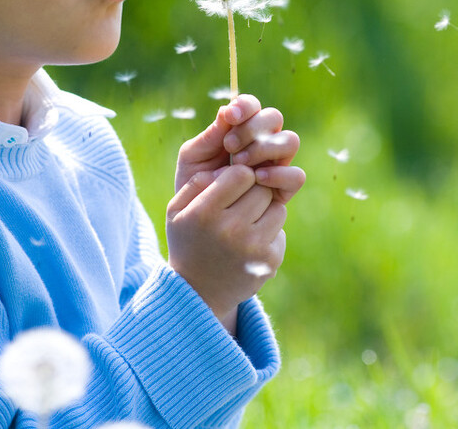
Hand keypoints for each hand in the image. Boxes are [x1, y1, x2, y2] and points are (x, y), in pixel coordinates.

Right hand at [165, 164, 286, 332]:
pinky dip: (269, 234)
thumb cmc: (188, 241)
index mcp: (205, 213)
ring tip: (244, 224)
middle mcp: (231, 230)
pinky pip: (280, 231)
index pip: (242, 174)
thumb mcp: (177, 210)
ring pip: (277, 208)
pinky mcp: (270, 261)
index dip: (238, 176)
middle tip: (239, 206)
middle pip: (262, 189)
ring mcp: (253, 247)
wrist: (198, 293)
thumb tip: (228, 165)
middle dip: (253, 192)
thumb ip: (197, 181)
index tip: (230, 187)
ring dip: (265, 212)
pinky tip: (249, 245)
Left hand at [175, 94, 303, 202]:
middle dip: (252, 128)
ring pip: (290, 141)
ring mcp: (276, 164)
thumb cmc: (195, 185)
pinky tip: (257, 178)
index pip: (252, 106)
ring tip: (240, 162)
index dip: (245, 106)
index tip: (230, 116)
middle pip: (274, 117)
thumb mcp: (193, 159)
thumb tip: (226, 111)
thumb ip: (209, 137)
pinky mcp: (283, 189)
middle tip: (230, 145)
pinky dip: (279, 173)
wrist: (201, 223)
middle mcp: (263, 142)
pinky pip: (296, 175)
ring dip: (265, 147)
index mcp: (241, 129)